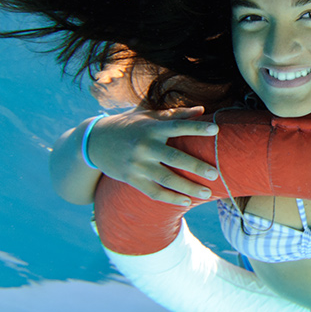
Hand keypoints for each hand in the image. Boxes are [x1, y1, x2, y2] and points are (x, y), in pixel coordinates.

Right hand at [86, 106, 218, 204]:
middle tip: (215, 174)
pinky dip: (171, 198)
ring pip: (166, 179)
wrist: (94, 142)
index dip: (197, 127)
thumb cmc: (129, 126)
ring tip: (207, 193)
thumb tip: (202, 110)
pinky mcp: (131, 179)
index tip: (216, 129)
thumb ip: (176, 114)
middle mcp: (144, 146)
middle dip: (196, 167)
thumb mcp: (148, 117)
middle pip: (174, 158)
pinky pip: (154, 192)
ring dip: (188, 188)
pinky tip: (186, 202)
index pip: (177, 126)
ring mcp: (137, 164)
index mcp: (151, 127)